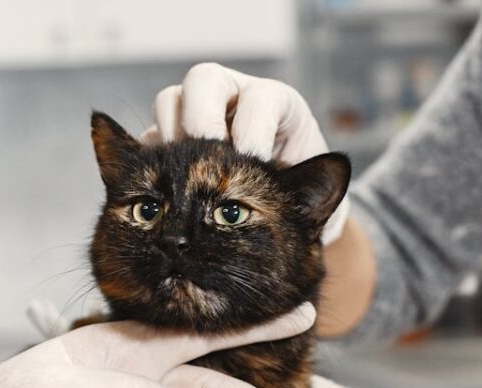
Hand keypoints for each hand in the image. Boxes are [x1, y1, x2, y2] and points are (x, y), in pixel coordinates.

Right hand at [147, 62, 348, 244]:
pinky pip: (150, 137)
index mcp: (275, 104)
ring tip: (183, 171)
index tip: (255, 162)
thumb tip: (330, 198)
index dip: (254, 129)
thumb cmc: (296, 201)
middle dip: (204, 118)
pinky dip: (155, 158)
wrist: (273, 213)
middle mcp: (232, 99)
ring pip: (171, 101)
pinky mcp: (170, 140)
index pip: (260, 100)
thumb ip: (321, 200)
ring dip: (172, 135)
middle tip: (209, 157)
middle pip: (205, 80)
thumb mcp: (314, 200)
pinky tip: (166, 186)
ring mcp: (195, 116)